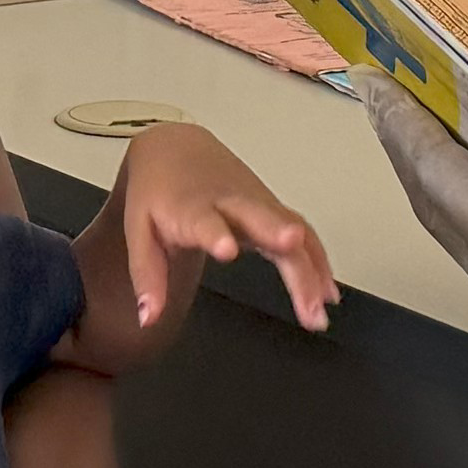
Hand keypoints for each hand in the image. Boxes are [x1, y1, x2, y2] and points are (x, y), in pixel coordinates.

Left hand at [107, 123, 339, 333]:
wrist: (176, 149)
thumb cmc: (158, 192)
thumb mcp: (140, 232)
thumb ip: (147, 276)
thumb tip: (150, 319)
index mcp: (191, 206)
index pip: (203, 219)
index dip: (216, 234)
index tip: (227, 250)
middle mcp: (229, 200)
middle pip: (258, 215)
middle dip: (278, 231)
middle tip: (294, 248)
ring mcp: (256, 201)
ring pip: (289, 229)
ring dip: (308, 267)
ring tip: (319, 309)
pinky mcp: (272, 207)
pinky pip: (301, 234)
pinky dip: (317, 261)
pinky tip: (327, 291)